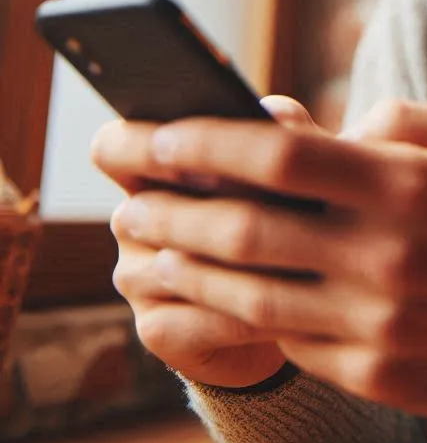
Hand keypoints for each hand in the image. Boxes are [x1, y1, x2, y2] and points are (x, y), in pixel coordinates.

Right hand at [92, 96, 321, 388]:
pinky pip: (191, 320)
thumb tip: (279, 113)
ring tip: (297, 261)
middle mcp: (134, 222)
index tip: (183, 142)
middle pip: (144, 211)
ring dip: (234, 266)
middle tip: (266, 203)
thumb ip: (287, 133)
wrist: (297, 301)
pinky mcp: (157, 330)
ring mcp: (138, 279)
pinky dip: (242, 313)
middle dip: (209, 207)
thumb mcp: (296, 170)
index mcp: (155, 170)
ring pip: (172, 268)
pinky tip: (287, 309)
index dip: (138, 146)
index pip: (114, 149)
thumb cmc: (292, 216)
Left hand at [98, 98, 426, 422]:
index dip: (206, 142)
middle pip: (242, 225)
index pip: (280, 157)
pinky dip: (216, 315)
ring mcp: (370, 317)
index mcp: (405, 185)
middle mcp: (381, 252)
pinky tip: (180, 296)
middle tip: (120, 188)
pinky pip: (272, 339)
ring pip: (243, 289)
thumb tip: (326, 129)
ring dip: (176, 261)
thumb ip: (400, 118)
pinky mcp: (365, 367)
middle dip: (165, 202)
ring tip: (135, 240)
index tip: (156, 132)